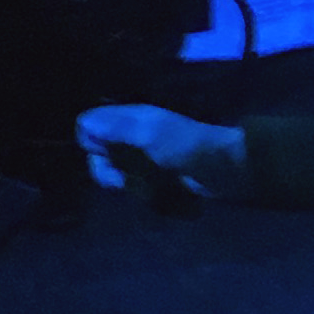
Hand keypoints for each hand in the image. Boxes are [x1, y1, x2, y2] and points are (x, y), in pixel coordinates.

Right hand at [78, 106, 247, 202]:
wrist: (229, 170)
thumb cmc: (191, 147)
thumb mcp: (152, 133)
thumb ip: (118, 127)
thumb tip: (84, 123)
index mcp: (130, 118)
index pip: (88, 129)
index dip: (92, 145)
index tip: (108, 158)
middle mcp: (134, 135)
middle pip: (100, 156)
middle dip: (109, 173)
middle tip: (126, 181)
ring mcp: (146, 157)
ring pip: (118, 174)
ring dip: (129, 185)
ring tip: (148, 189)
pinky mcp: (159, 176)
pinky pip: (137, 186)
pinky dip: (144, 192)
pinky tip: (158, 194)